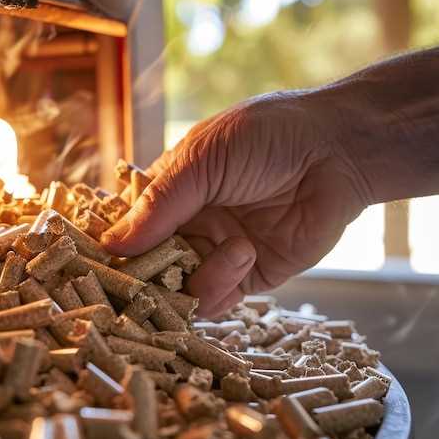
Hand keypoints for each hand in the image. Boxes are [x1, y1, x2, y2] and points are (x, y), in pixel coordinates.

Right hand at [101, 91, 368, 316]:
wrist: (337, 151)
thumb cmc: (265, 138)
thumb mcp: (202, 159)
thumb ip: (159, 204)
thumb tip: (110, 246)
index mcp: (168, 192)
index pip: (127, 227)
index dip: (113, 248)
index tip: (100, 264)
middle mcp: (186, 226)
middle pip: (147, 268)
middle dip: (147, 278)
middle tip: (149, 279)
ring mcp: (214, 252)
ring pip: (178, 290)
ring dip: (194, 279)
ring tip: (230, 248)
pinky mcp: (245, 276)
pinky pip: (216, 300)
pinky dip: (220, 287)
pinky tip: (242, 255)